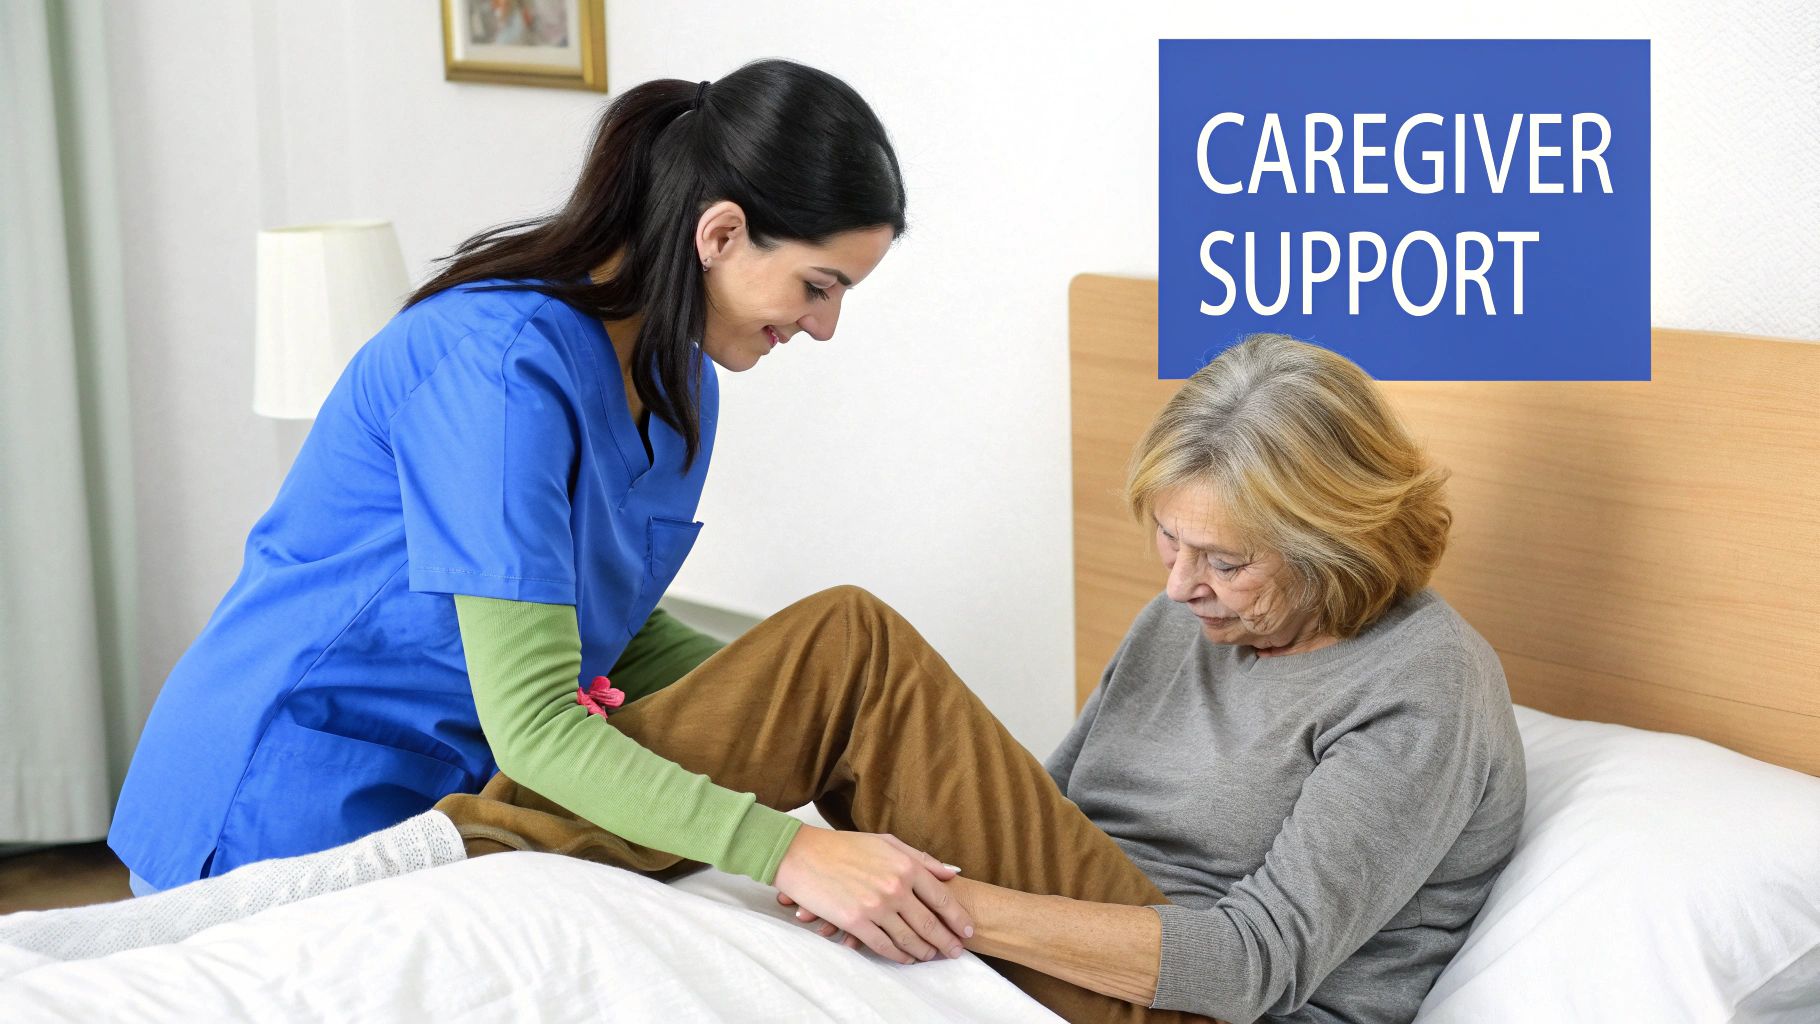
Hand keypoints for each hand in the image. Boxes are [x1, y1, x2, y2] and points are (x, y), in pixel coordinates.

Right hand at [772, 824, 972, 963]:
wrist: (802, 855)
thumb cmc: (844, 846)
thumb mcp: (887, 842)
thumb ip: (921, 859)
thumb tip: (951, 874)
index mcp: (906, 866)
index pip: (942, 898)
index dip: (958, 918)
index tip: (967, 930)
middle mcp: (895, 887)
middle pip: (930, 923)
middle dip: (947, 941)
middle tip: (956, 952)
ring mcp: (876, 907)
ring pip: (909, 939)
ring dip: (924, 951)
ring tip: (932, 956)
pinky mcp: (856, 922)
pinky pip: (884, 946)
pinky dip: (898, 956)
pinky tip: (906, 958)